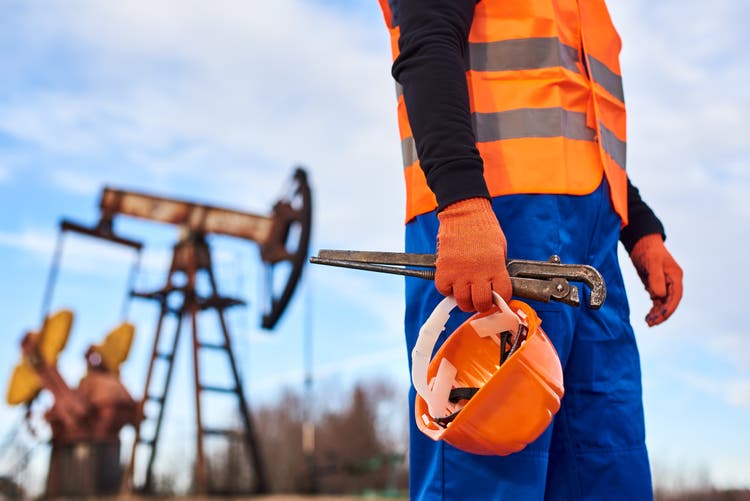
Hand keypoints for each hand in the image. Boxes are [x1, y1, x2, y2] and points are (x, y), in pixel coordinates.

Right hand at [435, 197, 511, 311]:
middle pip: (481, 303)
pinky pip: (444, 290)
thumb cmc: (484, 228)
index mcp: (495, 267)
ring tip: (466, 292)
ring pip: (462, 301)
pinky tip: (453, 282)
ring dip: (465, 300)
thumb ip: (498, 270)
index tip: (498, 297)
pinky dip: (448, 290)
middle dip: (482, 305)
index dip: (501, 299)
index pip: (502, 295)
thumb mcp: (500, 249)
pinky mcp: (443, 269)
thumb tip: (494, 287)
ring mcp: (459, 272)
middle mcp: (477, 272)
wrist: (464, 212)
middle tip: (480, 299)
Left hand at [629, 233, 682, 325]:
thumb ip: (656, 279)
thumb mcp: (652, 263)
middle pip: (671, 302)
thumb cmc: (648, 250)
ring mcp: (665, 284)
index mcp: (675, 276)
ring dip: (658, 313)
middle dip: (662, 314)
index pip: (675, 296)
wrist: (641, 243)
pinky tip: (648, 315)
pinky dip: (654, 308)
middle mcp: (673, 282)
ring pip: (664, 303)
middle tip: (650, 323)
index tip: (659, 317)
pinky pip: (658, 300)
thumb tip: (658, 296)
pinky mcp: (657, 285)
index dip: (669, 308)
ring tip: (648, 322)